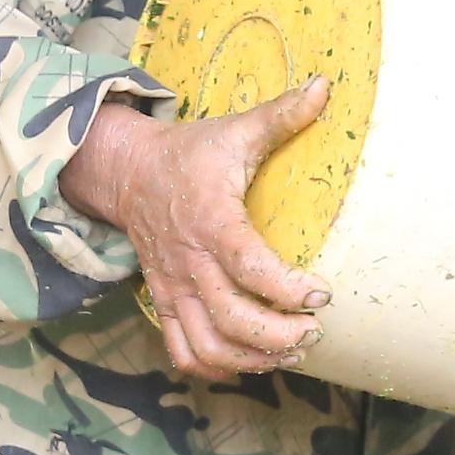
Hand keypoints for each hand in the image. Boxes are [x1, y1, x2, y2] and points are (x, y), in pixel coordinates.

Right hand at [60, 81, 334, 378]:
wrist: (128, 173)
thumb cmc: (190, 154)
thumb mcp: (234, 130)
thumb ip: (281, 115)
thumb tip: (326, 86)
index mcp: (211, 220)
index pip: (248, 266)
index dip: (286, 288)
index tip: (322, 294)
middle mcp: (189, 262)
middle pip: (230, 319)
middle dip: (277, 336)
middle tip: (315, 332)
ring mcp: (174, 288)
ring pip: (207, 346)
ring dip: (252, 359)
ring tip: (291, 352)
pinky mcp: (165, 302)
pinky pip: (183, 352)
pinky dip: (216, 368)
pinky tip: (251, 362)